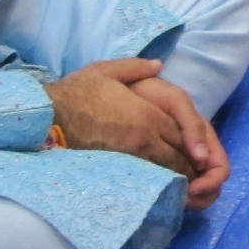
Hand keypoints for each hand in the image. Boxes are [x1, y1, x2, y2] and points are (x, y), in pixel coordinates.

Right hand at [46, 57, 200, 177]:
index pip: (183, 133)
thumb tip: (157, 64)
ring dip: (176, 177)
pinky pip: (146, 179)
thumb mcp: (107, 70)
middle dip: (190, 166)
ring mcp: (132, 156)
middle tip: (197, 173)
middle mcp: (145, 138)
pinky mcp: (118, 168)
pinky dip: (157, 182)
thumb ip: (136, 67)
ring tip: (182, 182)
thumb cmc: (77, 92)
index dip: (194, 144)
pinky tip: (158, 185)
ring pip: (165, 171)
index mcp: (148, 114)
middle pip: (178, 157)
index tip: (199, 151)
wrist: (49, 116)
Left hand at [128, 74, 228, 208]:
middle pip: (210, 186)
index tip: (191, 189)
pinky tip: (159, 196)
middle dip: (201, 198)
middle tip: (180, 200)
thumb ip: (192, 125)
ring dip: (188, 202)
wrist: (120, 91)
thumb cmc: (148, 92)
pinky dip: (172, 198)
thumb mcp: (175, 100)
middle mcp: (194, 153)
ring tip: (170, 201)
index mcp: (203, 139)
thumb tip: (202, 158)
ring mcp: (177, 162)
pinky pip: (173, 189)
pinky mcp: (159, 168)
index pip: (220, 169)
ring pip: (194, 193)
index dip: (211, 183)